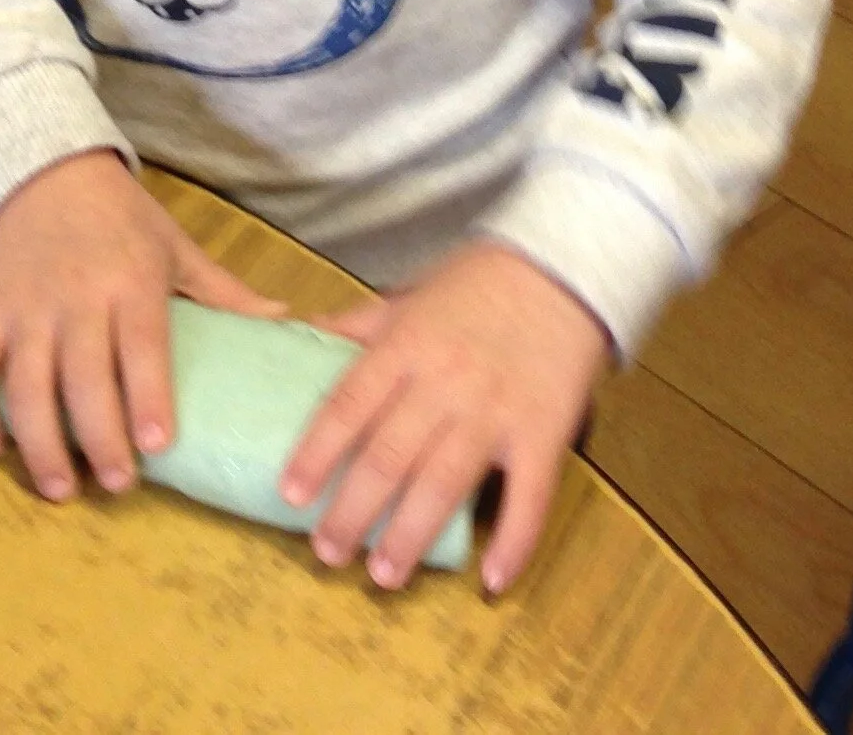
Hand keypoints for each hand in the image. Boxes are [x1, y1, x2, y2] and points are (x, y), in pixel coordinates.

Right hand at [0, 149, 284, 503]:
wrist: (44, 169)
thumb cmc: (121, 217)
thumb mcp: (175, 246)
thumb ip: (224, 292)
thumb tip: (289, 322)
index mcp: (131, 281)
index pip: (140, 344)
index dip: (146, 396)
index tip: (156, 446)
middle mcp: (76, 296)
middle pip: (83, 376)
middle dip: (98, 436)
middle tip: (116, 484)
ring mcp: (26, 306)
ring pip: (25, 382)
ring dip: (39, 440)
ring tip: (60, 487)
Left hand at [279, 240, 608, 595]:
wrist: (561, 271)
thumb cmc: (476, 283)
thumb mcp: (407, 296)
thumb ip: (358, 326)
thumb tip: (301, 335)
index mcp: (406, 346)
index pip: (349, 404)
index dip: (317, 451)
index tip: (291, 493)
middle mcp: (445, 381)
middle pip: (390, 454)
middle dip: (354, 510)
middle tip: (327, 552)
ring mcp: (496, 410)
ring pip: (445, 483)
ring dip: (411, 535)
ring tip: (383, 575)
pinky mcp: (544, 433)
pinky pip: (529, 497)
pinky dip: (513, 541)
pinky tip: (491, 580)